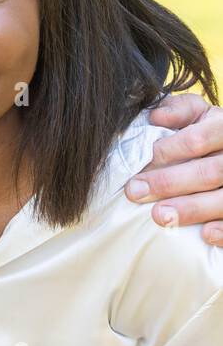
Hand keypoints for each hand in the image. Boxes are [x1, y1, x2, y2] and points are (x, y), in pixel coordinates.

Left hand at [126, 93, 222, 245]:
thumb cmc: (209, 133)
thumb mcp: (199, 115)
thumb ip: (180, 111)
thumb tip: (156, 117)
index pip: (198, 139)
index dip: (170, 150)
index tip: (140, 162)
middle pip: (210, 171)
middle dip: (170, 182)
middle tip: (135, 192)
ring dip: (192, 208)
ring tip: (160, 216)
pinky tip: (205, 234)